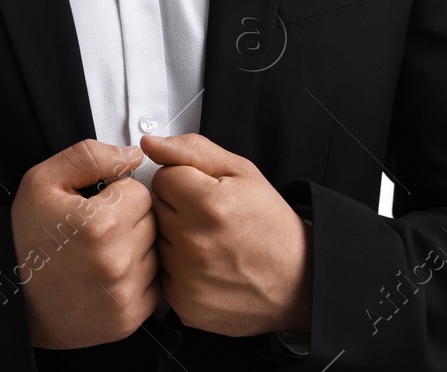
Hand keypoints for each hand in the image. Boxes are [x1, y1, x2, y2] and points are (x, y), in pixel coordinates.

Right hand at [10, 139, 160, 348]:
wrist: (13, 300)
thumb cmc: (25, 240)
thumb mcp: (43, 181)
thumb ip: (90, 157)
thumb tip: (133, 154)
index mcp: (99, 224)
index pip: (141, 191)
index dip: (117, 194)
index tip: (95, 206)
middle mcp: (116, 261)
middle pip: (151, 221)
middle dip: (128, 220)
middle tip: (95, 231)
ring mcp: (124, 293)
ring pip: (155, 252)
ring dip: (135, 249)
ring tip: (99, 254)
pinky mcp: (129, 317)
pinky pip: (155, 285)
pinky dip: (136, 279)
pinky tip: (107, 277)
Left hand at [141, 132, 311, 336]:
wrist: (296, 281)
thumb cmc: (270, 226)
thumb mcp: (242, 172)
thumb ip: (191, 151)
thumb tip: (150, 144)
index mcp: (208, 203)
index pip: (162, 178)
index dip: (184, 182)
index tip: (206, 195)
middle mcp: (194, 242)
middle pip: (156, 209)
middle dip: (178, 209)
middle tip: (211, 219)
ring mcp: (187, 276)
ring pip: (157, 240)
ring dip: (176, 239)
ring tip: (210, 243)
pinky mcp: (183, 302)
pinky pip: (162, 272)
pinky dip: (178, 268)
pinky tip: (206, 267)